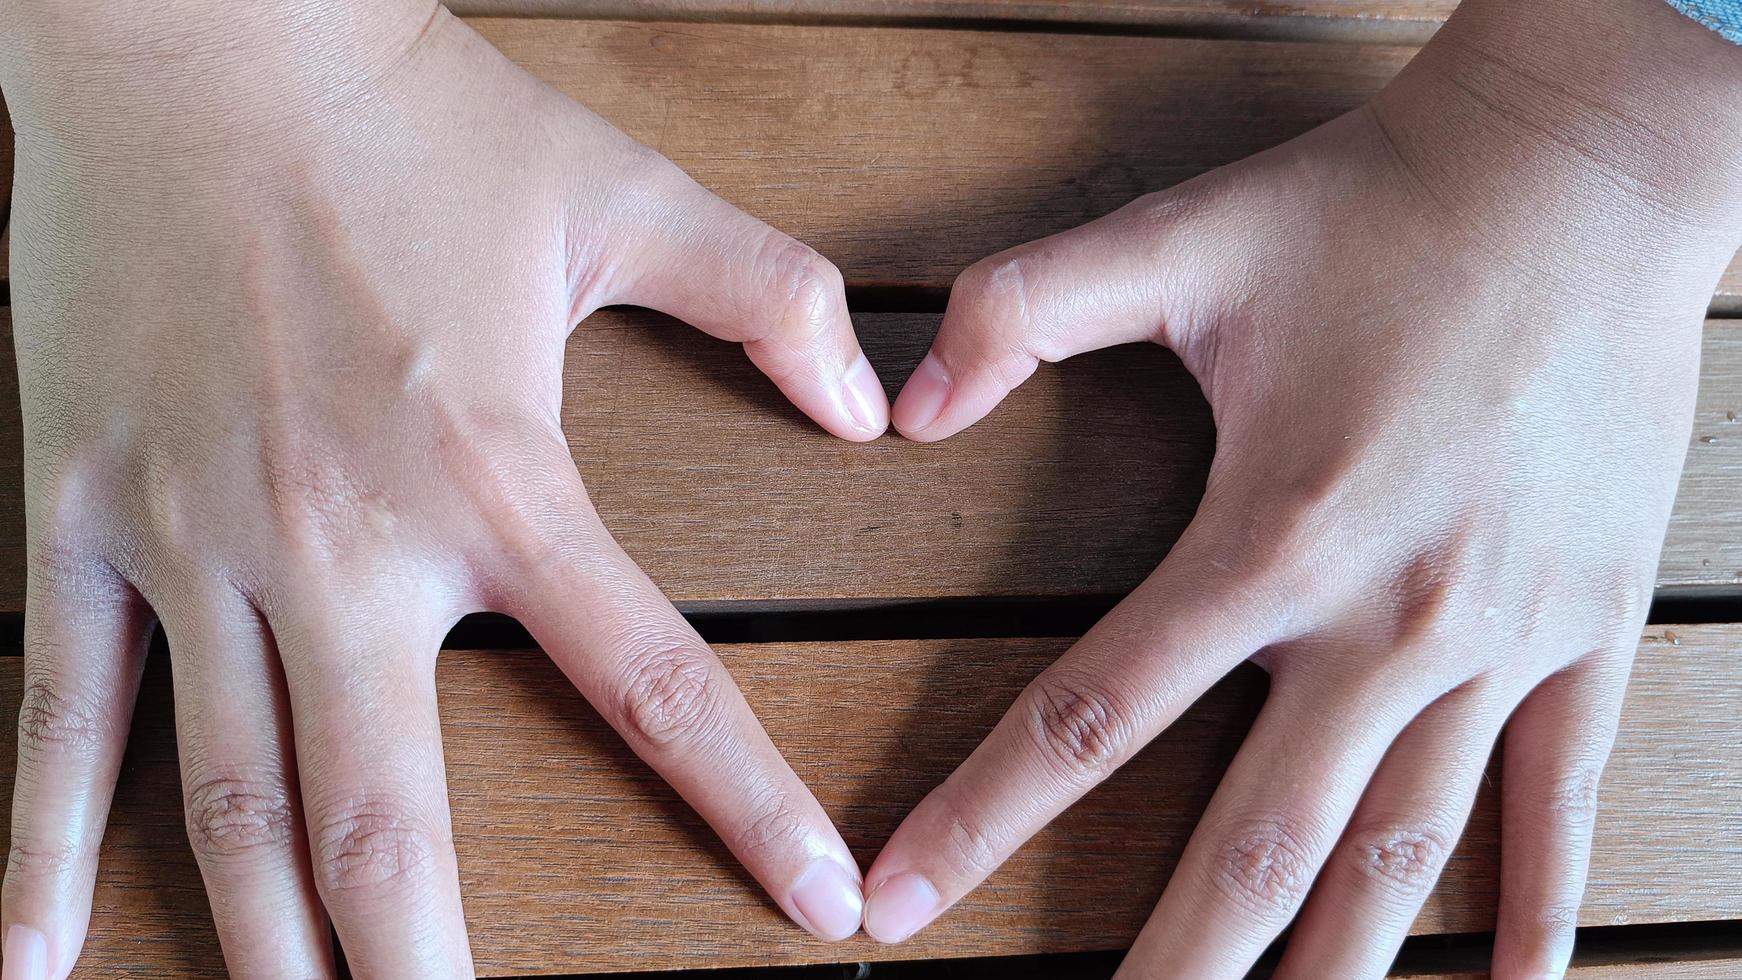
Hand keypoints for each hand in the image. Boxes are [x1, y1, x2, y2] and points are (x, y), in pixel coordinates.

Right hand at [0, 4, 884, 975]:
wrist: (194, 31)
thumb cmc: (410, 114)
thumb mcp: (621, 193)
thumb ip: (768, 296)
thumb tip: (878, 404)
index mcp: (497, 476)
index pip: (655, 683)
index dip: (748, 809)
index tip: (819, 910)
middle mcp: (343, 544)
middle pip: (392, 818)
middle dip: (433, 970)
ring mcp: (193, 543)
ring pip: (225, 802)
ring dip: (266, 950)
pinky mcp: (79, 516)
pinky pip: (57, 715)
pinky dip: (38, 849)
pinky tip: (34, 969)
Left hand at [861, 0, 1741, 974]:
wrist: (1584, 174)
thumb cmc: (1373, 209)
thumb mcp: (1180, 238)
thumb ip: (1022, 310)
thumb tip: (905, 406)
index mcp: (1266, 538)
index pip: (1093, 716)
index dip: (980, 820)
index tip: (900, 904)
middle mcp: (1383, 619)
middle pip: (1255, 839)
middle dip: (1174, 964)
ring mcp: (1499, 637)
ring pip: (1406, 851)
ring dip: (1337, 968)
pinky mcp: (1588, 626)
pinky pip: (1562, 796)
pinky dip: (1538, 902)